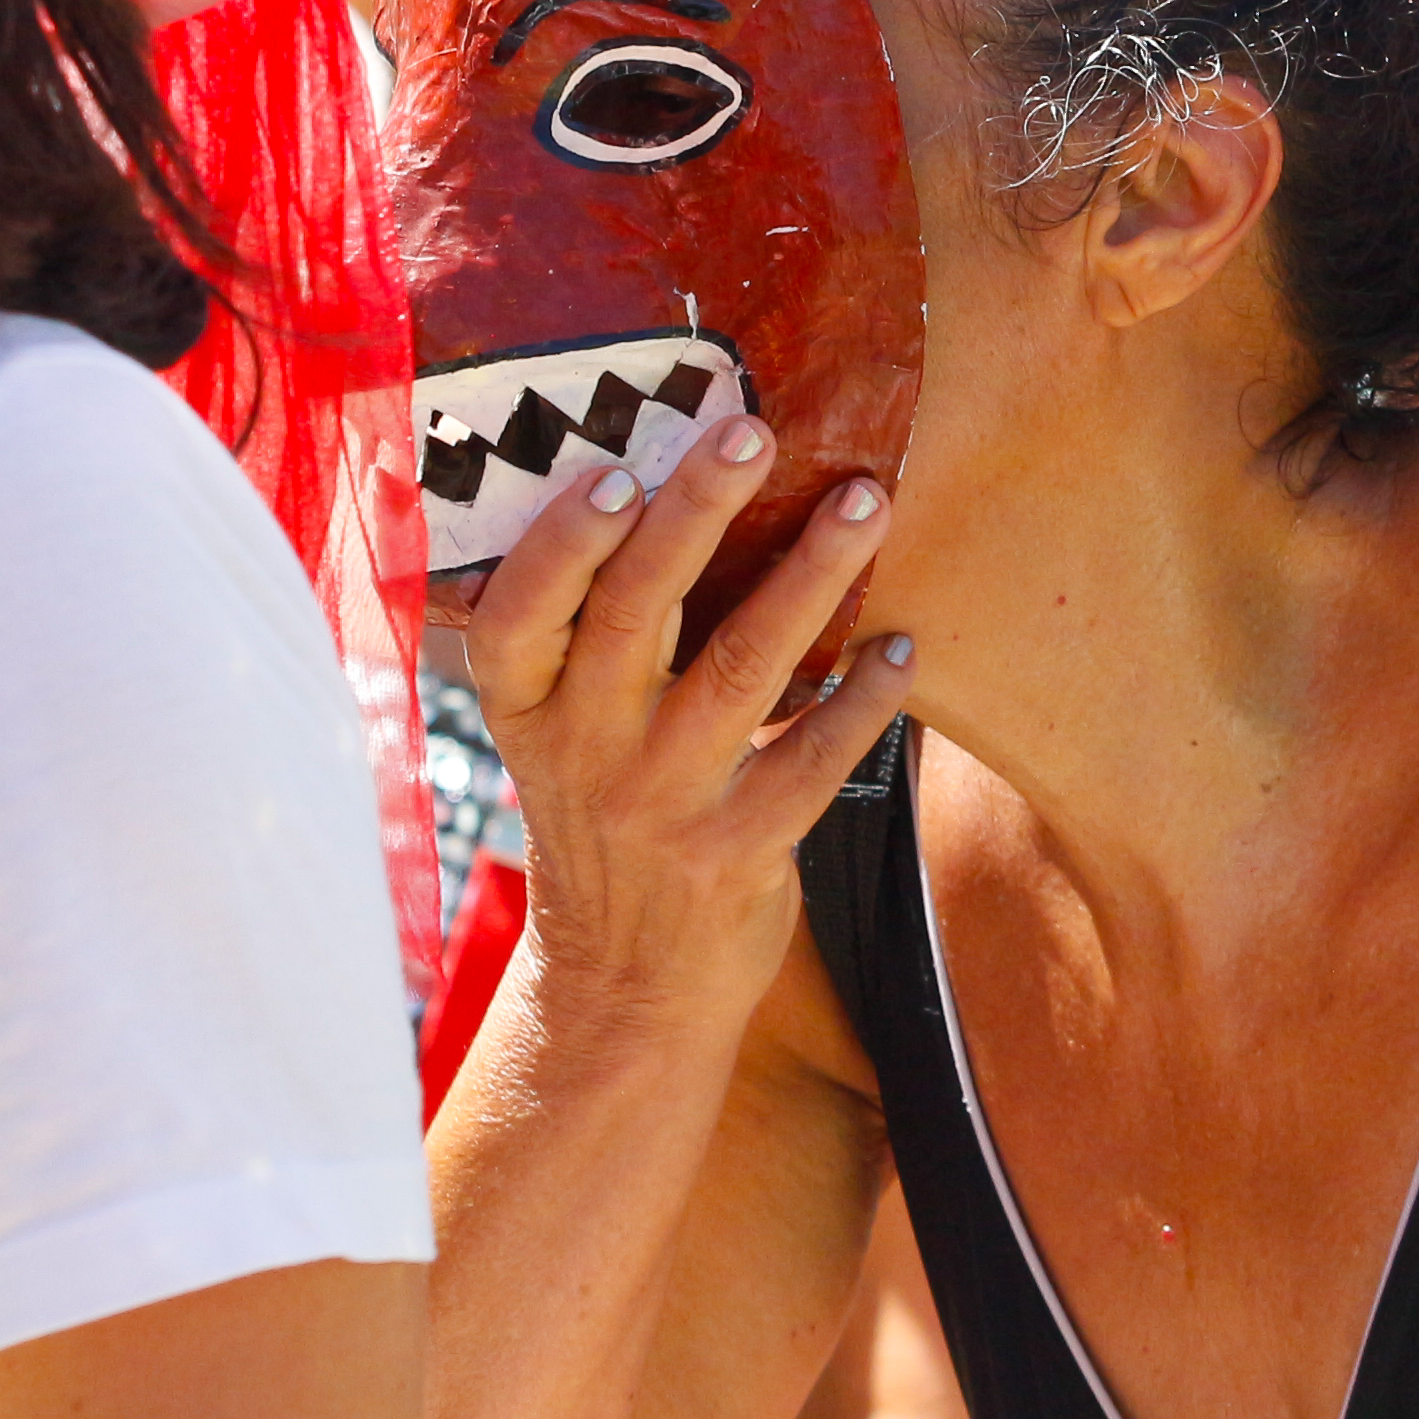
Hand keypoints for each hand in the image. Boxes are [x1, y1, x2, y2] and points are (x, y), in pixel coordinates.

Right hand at [458, 418, 914, 1028]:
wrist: (624, 987)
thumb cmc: (602, 823)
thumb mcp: (557, 738)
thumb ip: (585, 641)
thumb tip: (660, 485)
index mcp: (530, 712)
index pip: (519, 617)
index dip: (560, 546)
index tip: (612, 471)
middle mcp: (586, 752)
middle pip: (637, 612)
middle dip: (696, 513)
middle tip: (751, 431)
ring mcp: (664, 804)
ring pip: (741, 667)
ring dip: (811, 577)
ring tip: (864, 504)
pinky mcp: (740, 851)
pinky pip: (812, 759)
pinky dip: (861, 700)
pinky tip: (900, 650)